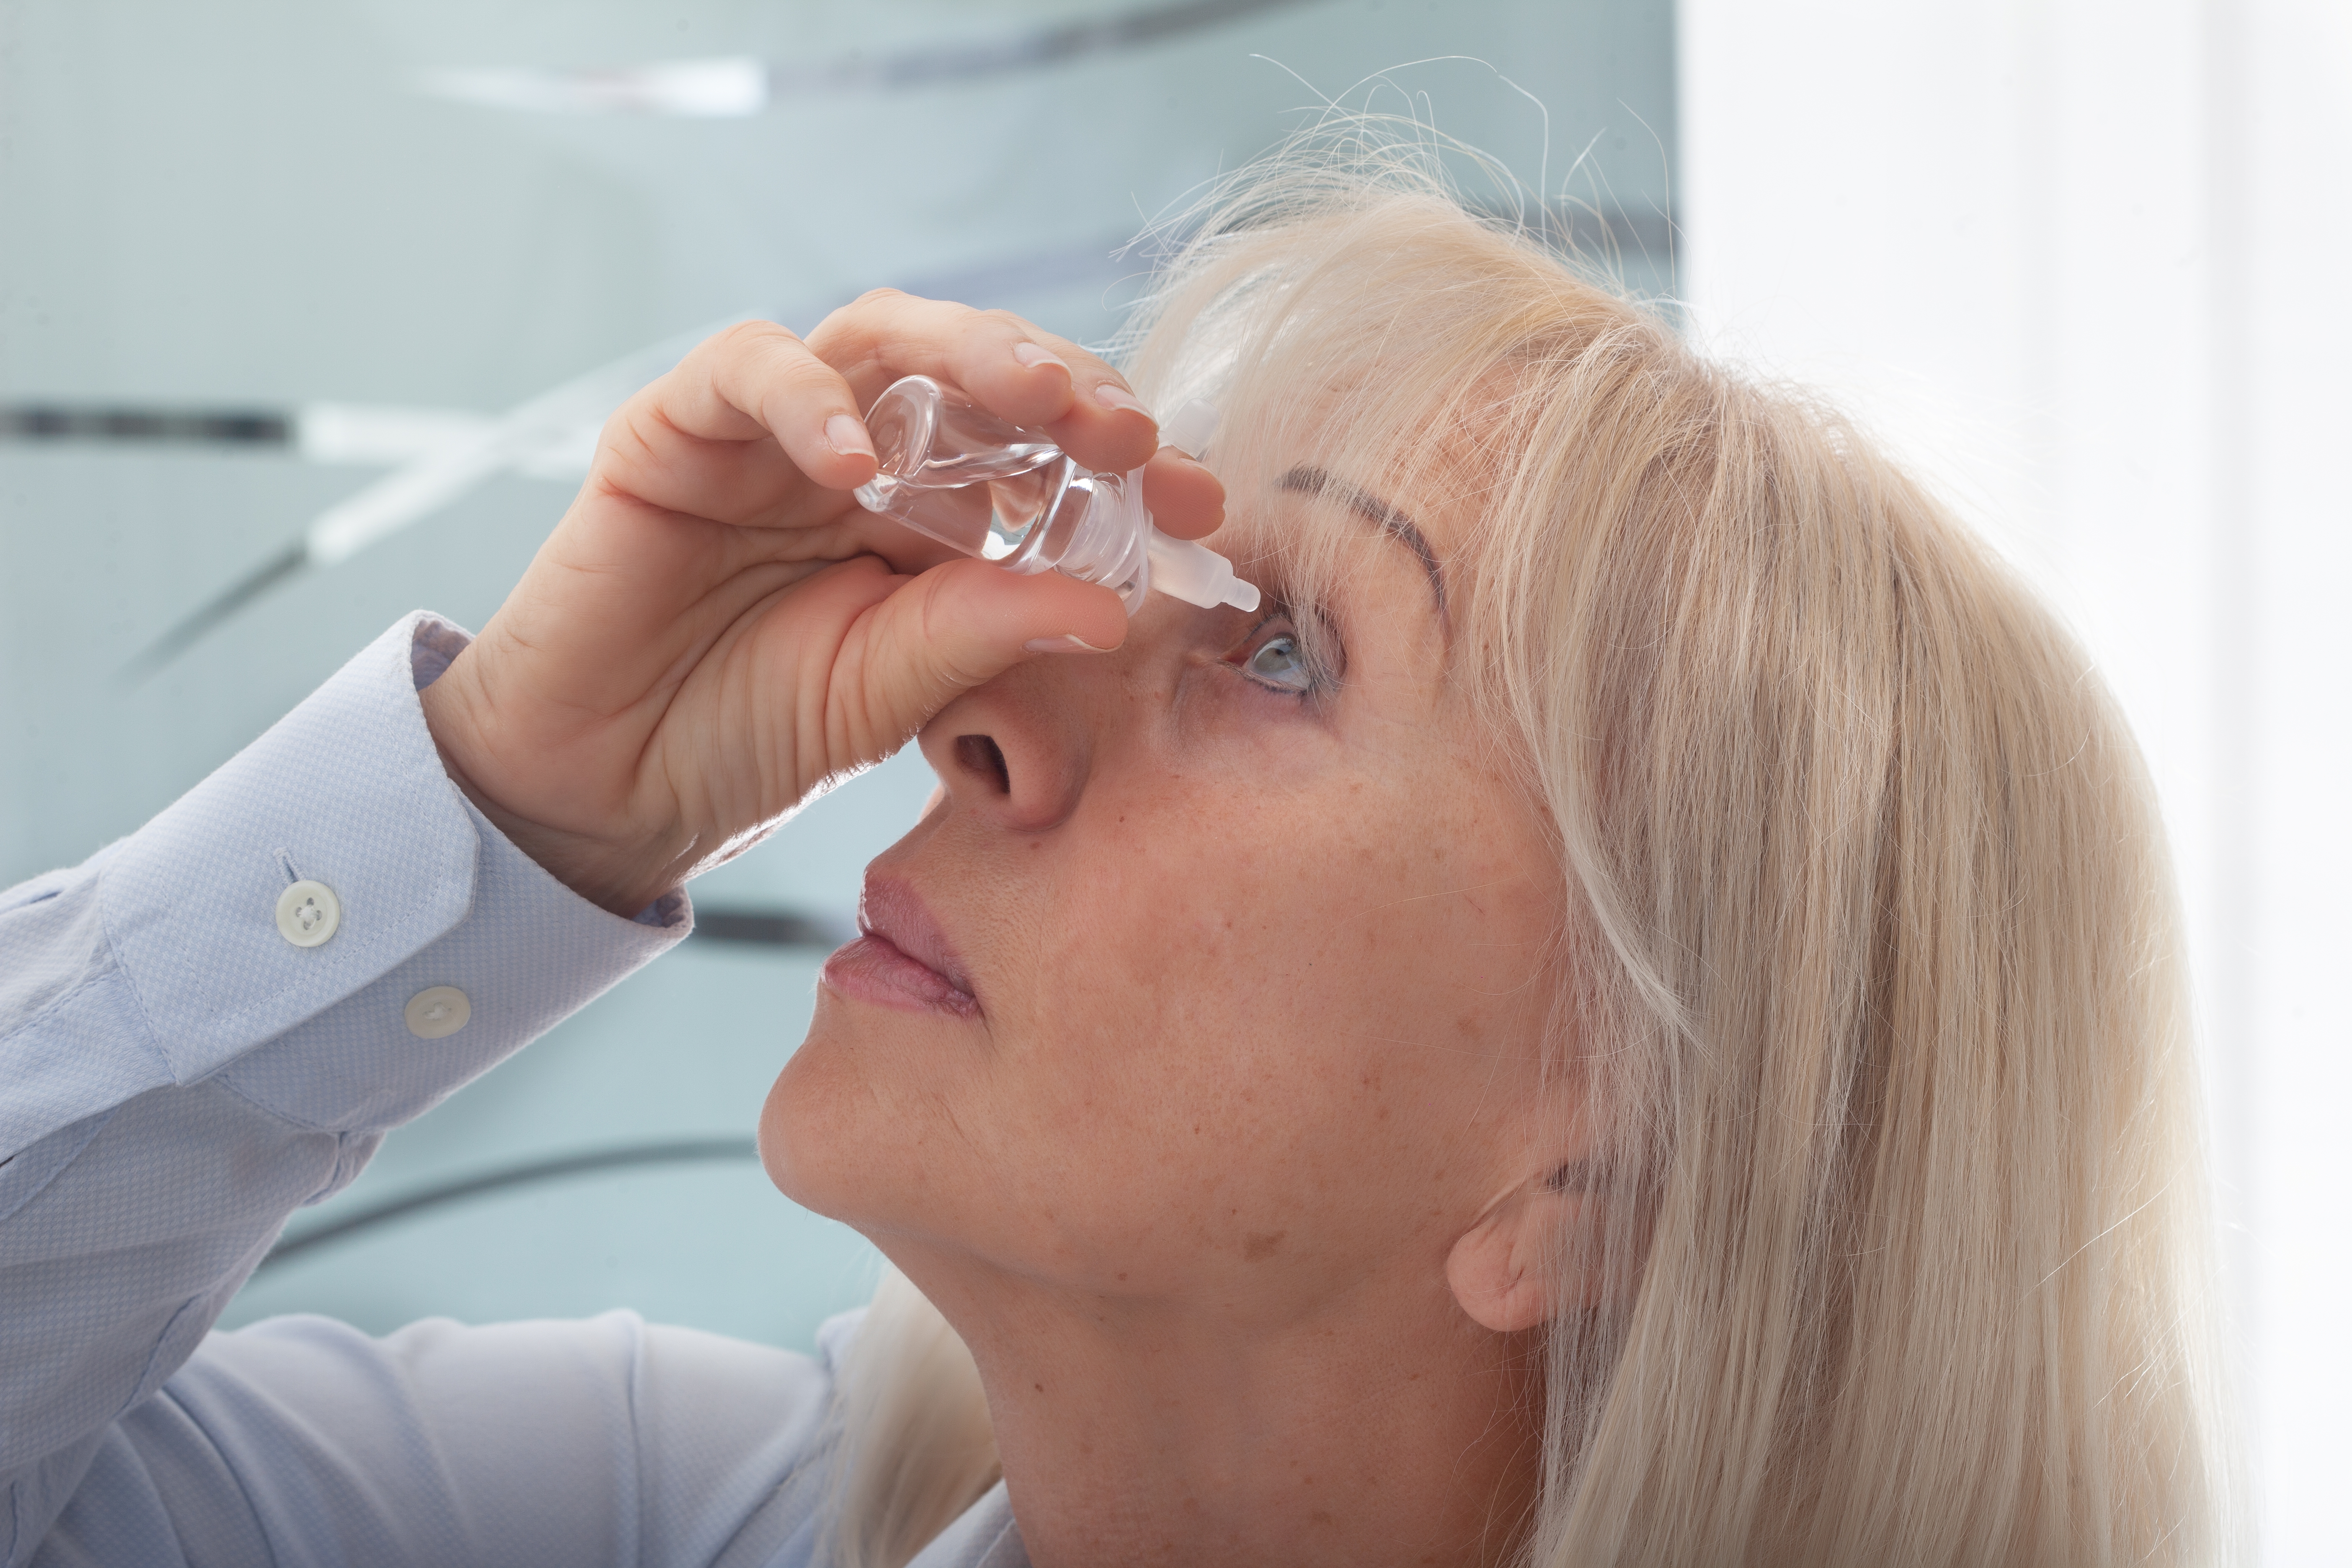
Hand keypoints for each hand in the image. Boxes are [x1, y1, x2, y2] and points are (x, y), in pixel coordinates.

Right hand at [415, 292, 1225, 914]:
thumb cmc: (754, 733)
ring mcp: (773, 435)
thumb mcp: (895, 691)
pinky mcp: (675, 431)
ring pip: (882, 336)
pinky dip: (808, 402)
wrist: (613, 786)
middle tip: (1134, 435)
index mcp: (929, 511)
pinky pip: (748, 371)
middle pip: (979, 370)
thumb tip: (1109, 610)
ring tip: (1040, 403)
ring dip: (971, 355)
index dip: (1126, 466)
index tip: (1203, 505)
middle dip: (1069, 390)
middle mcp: (863, 452)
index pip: (1044, 450)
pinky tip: (859, 462)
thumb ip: (985, 634)